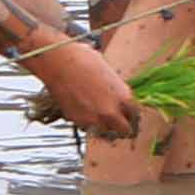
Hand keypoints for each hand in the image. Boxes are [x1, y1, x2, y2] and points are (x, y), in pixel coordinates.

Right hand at [24, 39, 140, 142]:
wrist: (58, 62)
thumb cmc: (84, 60)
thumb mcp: (109, 73)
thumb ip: (117, 91)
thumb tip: (117, 100)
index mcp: (124, 97)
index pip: (135, 116)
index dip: (132, 116)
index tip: (128, 116)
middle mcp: (111, 112)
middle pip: (125, 131)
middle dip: (123, 127)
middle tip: (118, 123)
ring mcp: (94, 119)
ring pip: (107, 134)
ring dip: (106, 128)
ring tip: (101, 119)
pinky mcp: (78, 122)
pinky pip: (89, 129)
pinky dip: (89, 124)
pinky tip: (85, 112)